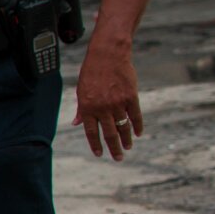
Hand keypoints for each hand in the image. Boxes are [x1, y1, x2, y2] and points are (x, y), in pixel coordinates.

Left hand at [72, 39, 142, 159]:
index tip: (99, 154)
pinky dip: (137, 126)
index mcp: (88, 107)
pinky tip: (138, 133)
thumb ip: (81, 109)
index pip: (92, 132)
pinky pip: (136, 116)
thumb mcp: (81, 90)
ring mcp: (118, 103)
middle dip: (114, 148)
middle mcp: (103, 108)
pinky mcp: (131, 97)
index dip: (96, 145)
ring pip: (124, 127)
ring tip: (128, 148)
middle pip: (110, 134)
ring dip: (126, 140)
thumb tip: (76, 124)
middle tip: (118, 158)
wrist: (108, 55)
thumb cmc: (92, 72)